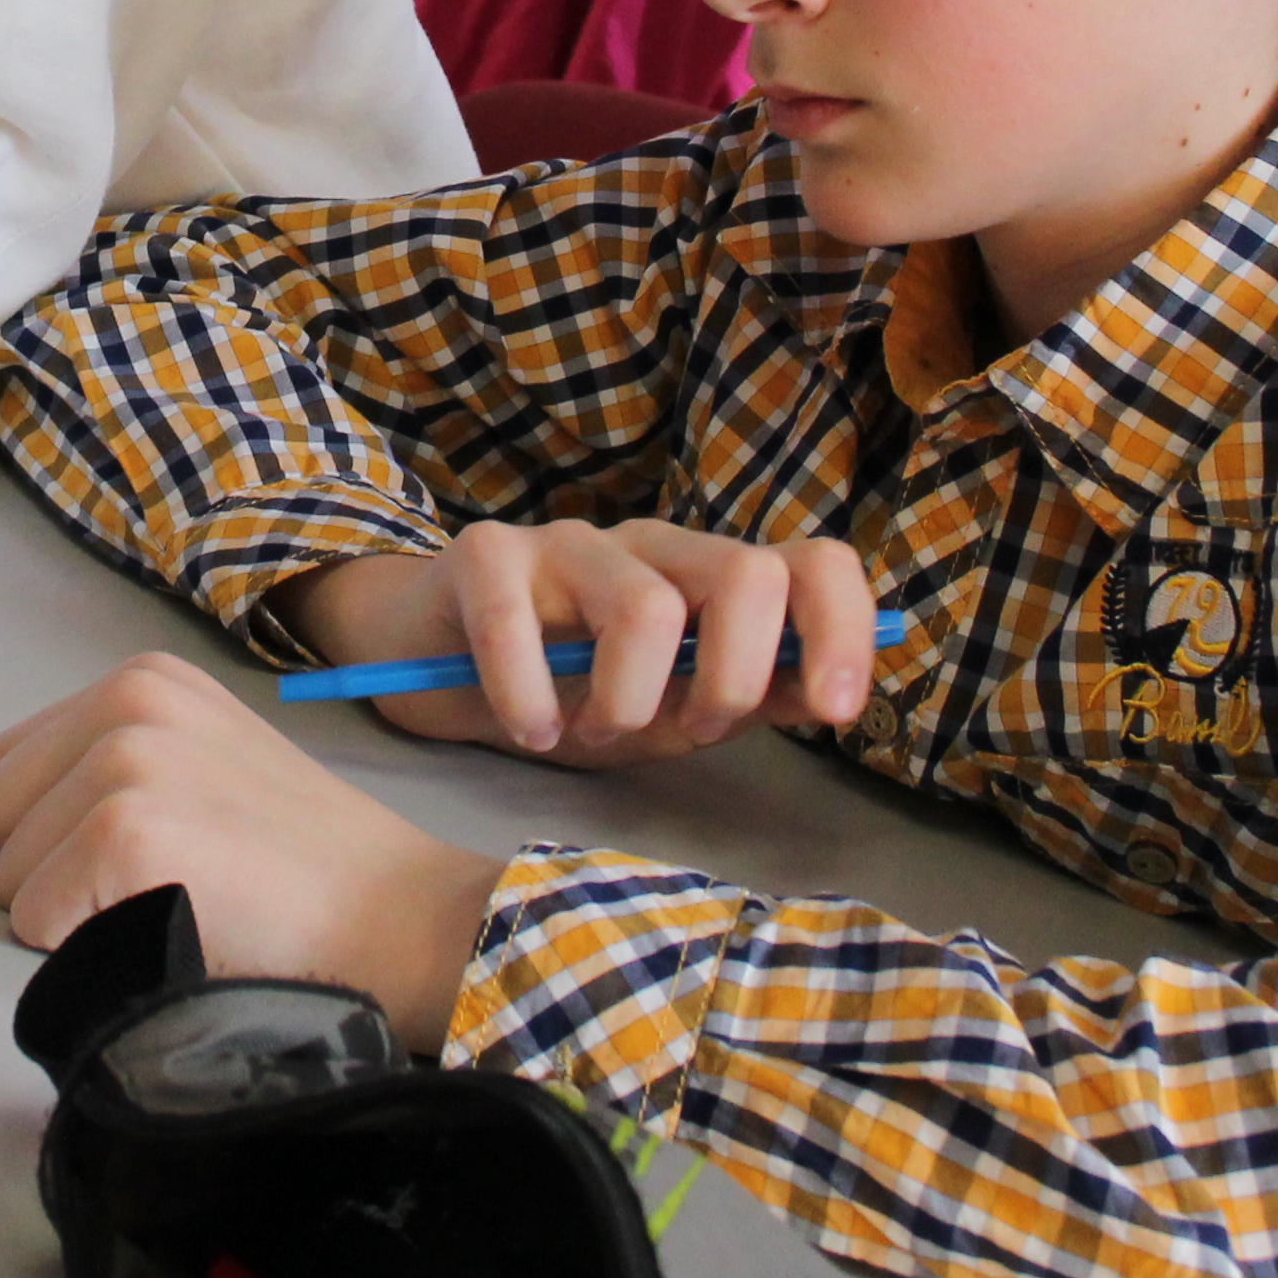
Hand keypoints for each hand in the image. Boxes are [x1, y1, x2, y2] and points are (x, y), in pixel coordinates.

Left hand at [0, 654, 505, 1051]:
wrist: (399, 916)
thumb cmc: (304, 868)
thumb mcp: (206, 763)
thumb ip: (111, 764)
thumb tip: (7, 817)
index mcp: (141, 680)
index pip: (9, 769)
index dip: (59, 832)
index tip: (154, 853)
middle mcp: (125, 702)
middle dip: (53, 869)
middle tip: (163, 884)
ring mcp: (124, 764)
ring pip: (9, 877)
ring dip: (75, 913)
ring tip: (176, 902)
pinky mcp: (124, 834)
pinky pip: (35, 923)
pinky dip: (84, 950)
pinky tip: (171, 929)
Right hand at [275, 519, 877, 763]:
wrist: (433, 661)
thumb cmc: (566, 689)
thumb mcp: (668, 710)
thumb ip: (744, 699)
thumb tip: (827, 696)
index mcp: (710, 577)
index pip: (814, 565)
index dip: (843, 630)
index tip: (836, 711)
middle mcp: (653, 545)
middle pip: (747, 576)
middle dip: (731, 680)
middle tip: (682, 732)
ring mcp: (569, 543)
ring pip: (646, 608)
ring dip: (626, 702)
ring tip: (586, 734)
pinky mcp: (486, 554)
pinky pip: (519, 624)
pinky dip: (529, 699)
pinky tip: (527, 729)